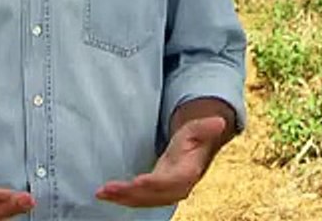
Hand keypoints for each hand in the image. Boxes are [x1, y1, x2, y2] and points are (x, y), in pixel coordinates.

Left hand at [94, 116, 227, 207]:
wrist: (192, 151)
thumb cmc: (194, 139)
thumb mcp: (198, 129)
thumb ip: (205, 127)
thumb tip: (219, 121)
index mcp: (187, 173)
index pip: (170, 181)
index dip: (154, 184)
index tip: (138, 182)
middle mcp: (176, 187)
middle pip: (152, 195)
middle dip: (131, 194)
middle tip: (109, 189)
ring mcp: (164, 192)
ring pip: (142, 200)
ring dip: (122, 198)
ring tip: (102, 192)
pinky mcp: (153, 193)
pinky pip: (137, 199)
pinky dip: (121, 198)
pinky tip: (105, 194)